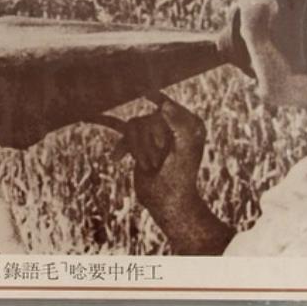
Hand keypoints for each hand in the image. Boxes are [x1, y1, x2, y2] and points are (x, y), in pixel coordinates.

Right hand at [120, 96, 232, 254]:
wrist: (166, 202)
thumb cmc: (180, 177)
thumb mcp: (184, 150)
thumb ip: (179, 125)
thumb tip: (165, 105)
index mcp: (191, 124)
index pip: (169, 108)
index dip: (158, 114)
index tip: (147, 103)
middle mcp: (175, 125)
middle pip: (148, 119)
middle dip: (148, 142)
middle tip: (157, 162)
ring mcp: (157, 134)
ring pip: (135, 125)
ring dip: (138, 148)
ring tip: (147, 166)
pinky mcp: (142, 143)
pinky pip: (125, 134)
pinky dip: (122, 147)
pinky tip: (116, 158)